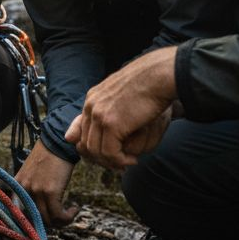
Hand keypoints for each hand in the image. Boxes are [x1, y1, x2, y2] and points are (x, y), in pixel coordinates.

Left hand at [14, 141, 77, 226]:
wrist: (58, 143)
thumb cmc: (48, 156)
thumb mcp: (32, 172)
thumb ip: (31, 188)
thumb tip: (39, 208)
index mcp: (17, 185)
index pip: (18, 212)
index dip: (31, 222)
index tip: (43, 224)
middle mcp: (24, 189)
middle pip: (35, 219)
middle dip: (50, 223)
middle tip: (61, 219)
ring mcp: (36, 191)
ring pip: (48, 219)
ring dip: (61, 221)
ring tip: (69, 214)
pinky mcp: (50, 192)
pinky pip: (59, 215)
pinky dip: (68, 217)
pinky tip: (74, 209)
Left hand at [65, 46, 177, 169]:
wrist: (158, 76)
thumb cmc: (148, 85)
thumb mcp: (122, 97)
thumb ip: (108, 110)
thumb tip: (84, 130)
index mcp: (92, 99)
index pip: (80, 131)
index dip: (93, 148)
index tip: (110, 155)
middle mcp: (91, 106)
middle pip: (85, 143)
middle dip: (102, 158)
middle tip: (120, 164)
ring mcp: (99, 115)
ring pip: (95, 151)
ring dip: (112, 162)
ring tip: (128, 162)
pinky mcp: (111, 124)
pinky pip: (109, 152)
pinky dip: (120, 160)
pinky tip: (133, 160)